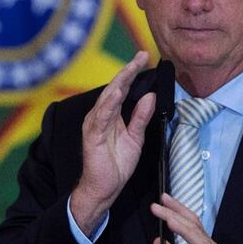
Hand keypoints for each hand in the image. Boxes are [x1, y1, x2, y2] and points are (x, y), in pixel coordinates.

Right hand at [70, 51, 155, 236]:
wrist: (104, 187)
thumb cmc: (116, 163)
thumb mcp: (135, 137)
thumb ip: (141, 117)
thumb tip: (150, 96)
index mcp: (111, 114)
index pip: (122, 88)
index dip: (132, 72)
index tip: (144, 56)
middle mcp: (101, 115)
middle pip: (115, 88)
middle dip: (128, 71)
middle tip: (141, 55)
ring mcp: (95, 124)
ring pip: (107, 99)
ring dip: (119, 83)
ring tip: (130, 69)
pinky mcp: (92, 136)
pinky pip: (101, 117)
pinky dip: (109, 104)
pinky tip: (116, 94)